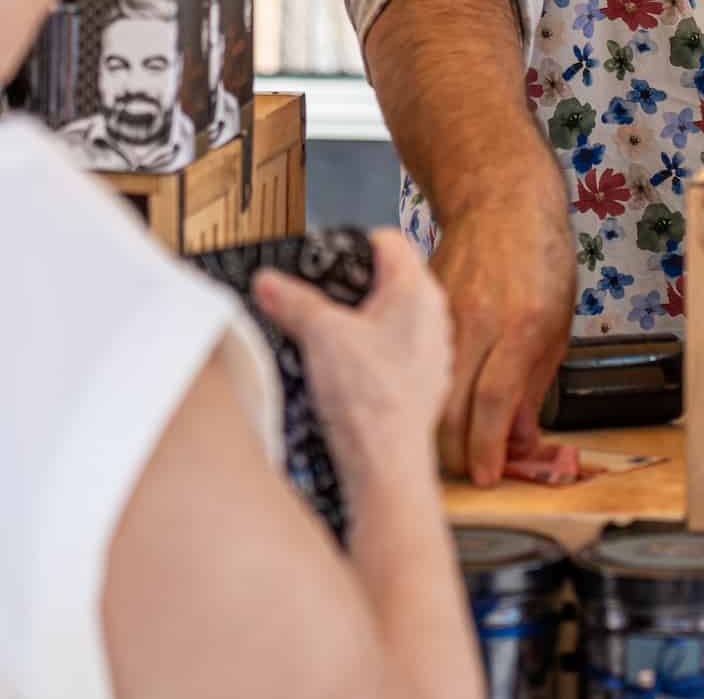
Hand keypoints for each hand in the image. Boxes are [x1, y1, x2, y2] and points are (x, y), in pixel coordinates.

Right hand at [254, 231, 449, 474]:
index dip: (352, 244)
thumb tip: (268, 282)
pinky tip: (347, 373)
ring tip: (327, 340)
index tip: (324, 261)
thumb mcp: (319, 335)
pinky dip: (372, 354)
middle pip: (389, 280)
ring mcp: (433, 350)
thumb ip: (291, 300)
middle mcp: (434, 315)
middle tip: (317, 302)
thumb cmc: (369, 399)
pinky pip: (397, 352)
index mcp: (417, 290)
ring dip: (361, 323)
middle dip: (351, 288)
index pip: (388, 240)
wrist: (387, 462)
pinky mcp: (424, 381)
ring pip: (393, 317)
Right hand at [431, 196, 575, 485]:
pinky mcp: (421, 310)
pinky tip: (434, 407)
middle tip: (466, 472)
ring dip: (437, 429)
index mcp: (521, 326)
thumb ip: (534, 383)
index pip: (495, 402)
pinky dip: (423, 391)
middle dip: (455, 452)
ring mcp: (443, 314)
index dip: (488, 448)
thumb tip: (519, 439)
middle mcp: (478, 322)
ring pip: (427, 389)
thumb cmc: (539, 258)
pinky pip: (416, 361)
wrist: (502, 201)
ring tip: (451, 448)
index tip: (486, 477)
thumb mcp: (557, 323)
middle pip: (451, 405)